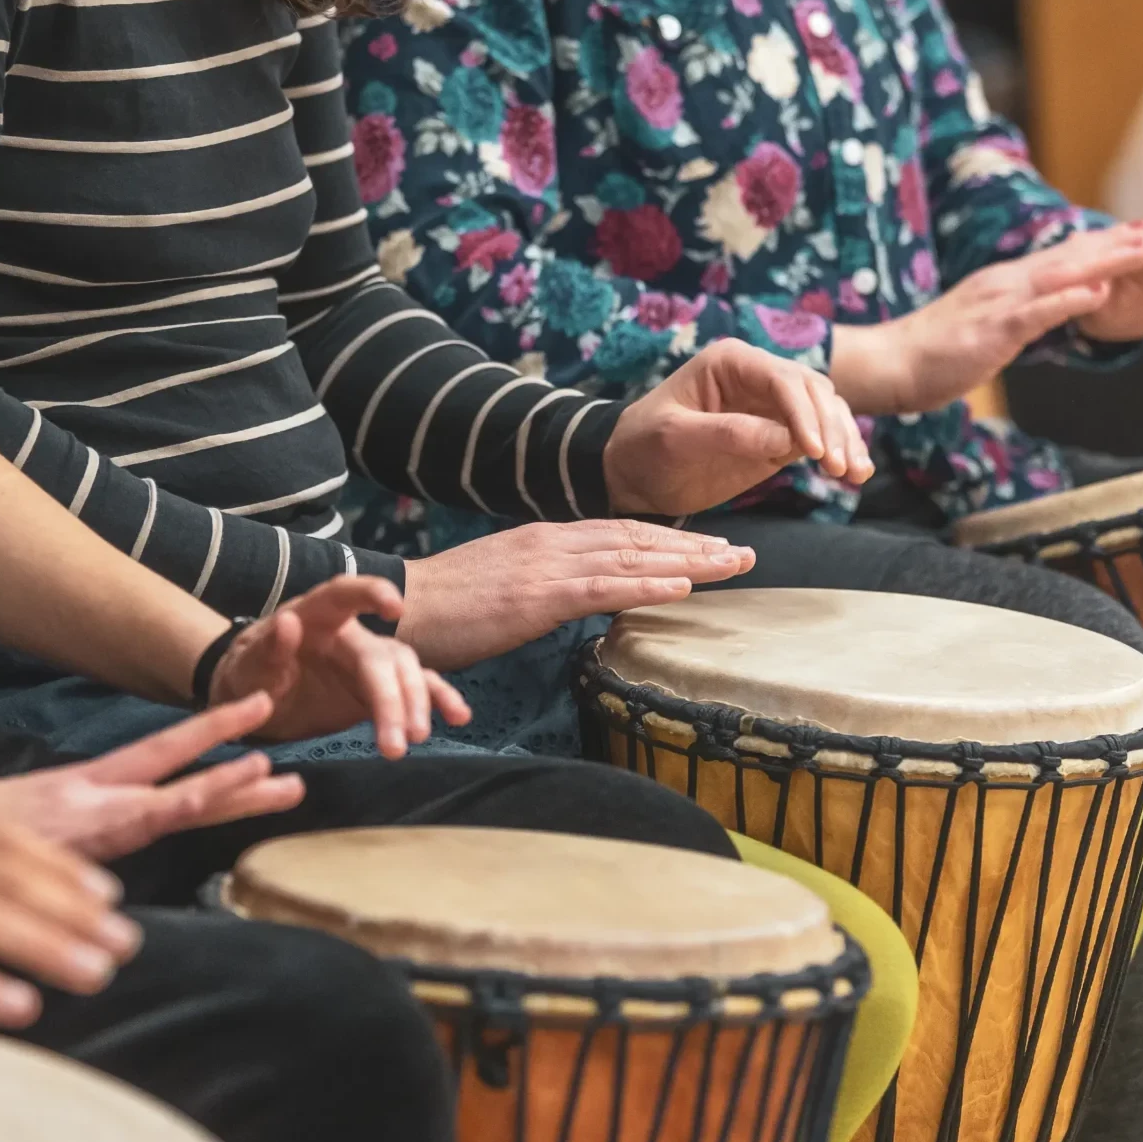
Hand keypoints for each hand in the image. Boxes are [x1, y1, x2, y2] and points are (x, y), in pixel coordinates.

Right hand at [0, 694, 308, 860]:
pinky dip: (175, 813)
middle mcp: (84, 803)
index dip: (205, 744)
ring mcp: (76, 824)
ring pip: (165, 806)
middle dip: (233, 775)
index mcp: (76, 794)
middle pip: (175, 785)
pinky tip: (210, 804)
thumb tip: (84, 865)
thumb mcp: (11, 840)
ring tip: (277, 777)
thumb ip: (53, 846)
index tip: (253, 727)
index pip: (154, 761)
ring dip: (222, 792)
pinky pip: (129, 834)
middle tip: (290, 765)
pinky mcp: (60, 846)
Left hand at [209, 576, 471, 755]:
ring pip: (406, 673)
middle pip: (383, 656)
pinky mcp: (379, 689)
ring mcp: (369, 661)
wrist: (254, 701)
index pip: (343, 594)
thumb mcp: (246, 667)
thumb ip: (267, 650)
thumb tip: (289, 623)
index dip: (371, 594)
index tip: (395, 608)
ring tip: (414, 739)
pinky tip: (458, 717)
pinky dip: (438, 700)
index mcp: (313, 617)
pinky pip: (415, 689)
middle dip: (395, 696)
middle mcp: (349, 633)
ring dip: (416, 704)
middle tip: (402, 739)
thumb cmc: (248, 675)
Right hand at [396, 521, 755, 670]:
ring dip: (689, 563)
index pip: (618, 534)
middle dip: (695, 547)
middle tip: (744, 554)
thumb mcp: (499, 589)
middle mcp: (551, 543)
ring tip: (734, 566)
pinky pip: (602, 590)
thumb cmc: (440, 608)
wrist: (398, 606)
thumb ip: (538, 588)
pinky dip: (647, 586)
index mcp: (542, 540)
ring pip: (631, 559)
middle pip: (637, 540)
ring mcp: (545, 567)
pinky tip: (683, 588)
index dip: (668, 540)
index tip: (709, 548)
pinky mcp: (535, 597)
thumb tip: (565, 601)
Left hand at [605, 339, 869, 514]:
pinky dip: (838, 453)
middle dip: (832, 429)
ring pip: (825, 413)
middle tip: (839, 468)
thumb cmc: (643, 447)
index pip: (781, 380)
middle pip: (813, 393)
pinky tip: (853, 474)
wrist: (631, 474)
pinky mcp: (778, 436)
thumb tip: (788, 440)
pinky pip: (818, 438)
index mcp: (730, 362)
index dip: (804, 413)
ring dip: (844, 441)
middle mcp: (757, 377)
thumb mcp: (676, 439)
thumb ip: (729, 434)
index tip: (813, 451)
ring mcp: (772, 407)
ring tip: (854, 475)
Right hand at [832, 224, 1142, 414]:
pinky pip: (1038, 313)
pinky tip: (1100, 291)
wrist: (886, 365)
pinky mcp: (993, 330)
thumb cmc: (925, 355)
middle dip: (1115, 243)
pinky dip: (1071, 300)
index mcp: (1000, 284)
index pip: (1058, 259)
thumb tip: (1034, 317)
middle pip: (1069, 258)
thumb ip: (1009, 317)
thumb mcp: (976, 328)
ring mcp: (998, 305)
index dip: (1099, 245)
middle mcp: (1003, 285)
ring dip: (1106, 262)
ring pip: (1061, 277)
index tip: (1135, 233)